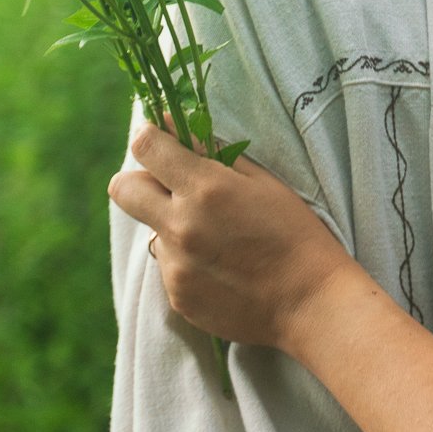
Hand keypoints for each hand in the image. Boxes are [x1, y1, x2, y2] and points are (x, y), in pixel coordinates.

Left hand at [109, 125, 363, 350]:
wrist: (310, 302)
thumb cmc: (296, 234)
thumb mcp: (264, 182)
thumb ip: (216, 155)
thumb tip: (179, 129)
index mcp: (206, 189)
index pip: (146, 147)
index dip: (149, 137)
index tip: (159, 139)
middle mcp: (181, 226)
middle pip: (122, 189)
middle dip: (140, 180)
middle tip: (170, 187)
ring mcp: (176, 266)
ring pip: (151, 231)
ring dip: (172, 226)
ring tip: (217, 240)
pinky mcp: (177, 296)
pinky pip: (169, 267)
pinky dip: (188, 262)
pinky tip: (223, 268)